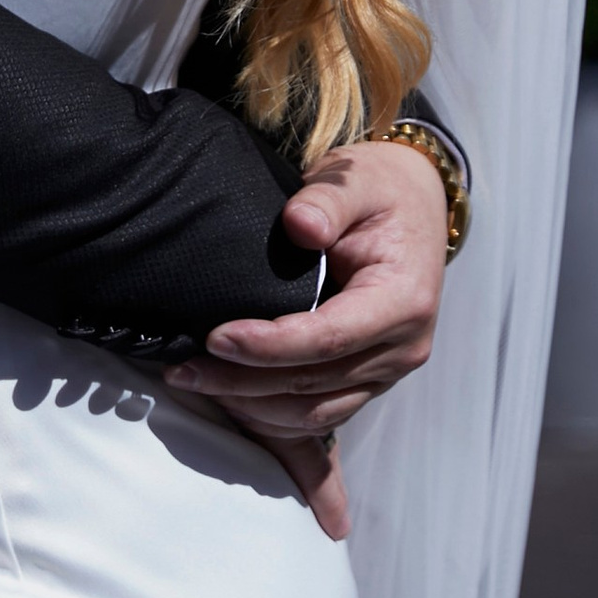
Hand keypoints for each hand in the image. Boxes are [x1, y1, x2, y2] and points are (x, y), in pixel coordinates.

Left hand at [165, 135, 449, 526]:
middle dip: (242, 382)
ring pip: (314, 413)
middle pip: (314, 385)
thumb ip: (328, 200)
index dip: (269, 346)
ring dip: (252, 407)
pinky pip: (319, 416)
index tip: (216, 337)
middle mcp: (402, 348)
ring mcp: (387, 372)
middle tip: (183, 370)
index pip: (330, 337)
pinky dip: (271, 417)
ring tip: (196, 381)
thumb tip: (300, 225)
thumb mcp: (357, 180)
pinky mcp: (368, 382)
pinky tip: (229, 398)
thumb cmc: (380, 192)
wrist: (414, 209)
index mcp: (404, 300)